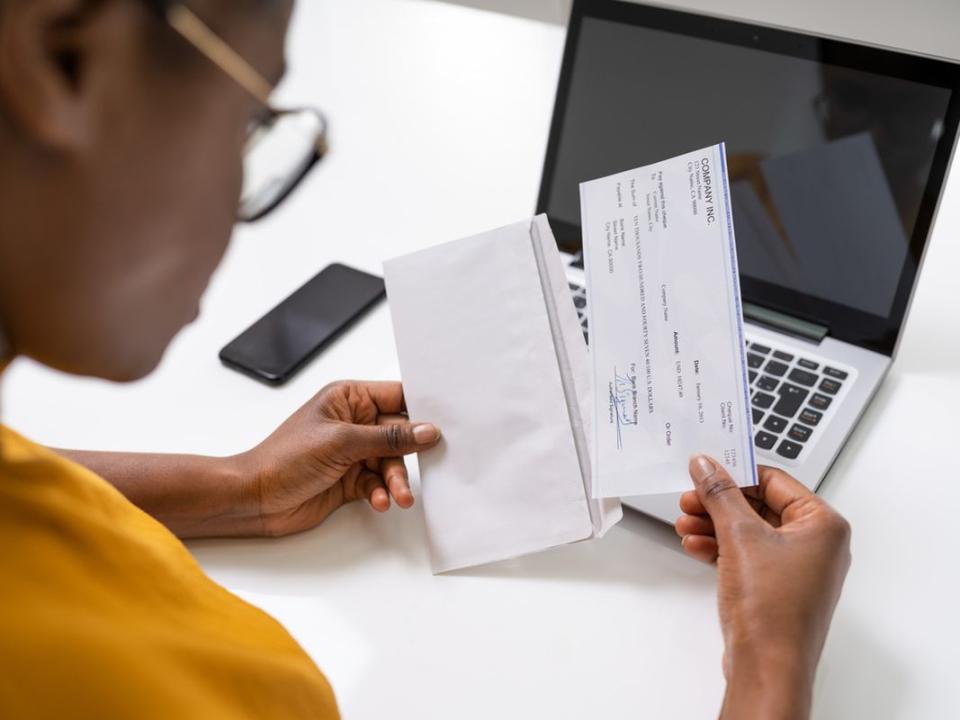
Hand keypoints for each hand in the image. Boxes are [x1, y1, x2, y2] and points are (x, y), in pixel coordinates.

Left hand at [232, 381, 440, 536]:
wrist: (254, 498)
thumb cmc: (284, 458)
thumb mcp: (342, 442)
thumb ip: (388, 437)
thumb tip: (426, 431)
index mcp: (348, 398)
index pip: (397, 397)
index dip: (422, 409)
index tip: (445, 423)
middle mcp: (353, 422)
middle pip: (399, 434)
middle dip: (409, 454)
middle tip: (425, 469)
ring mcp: (351, 452)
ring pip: (390, 462)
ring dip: (396, 480)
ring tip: (398, 496)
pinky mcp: (350, 479)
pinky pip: (378, 483)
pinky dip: (381, 492)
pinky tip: (377, 500)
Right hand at [676, 456, 850, 719]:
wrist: (767, 667)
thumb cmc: (773, 610)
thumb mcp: (740, 536)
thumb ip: (720, 494)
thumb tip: (707, 465)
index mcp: (823, 524)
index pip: (774, 480)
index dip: (735, 473)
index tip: (704, 470)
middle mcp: (816, 544)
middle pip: (759, 505)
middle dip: (718, 503)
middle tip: (689, 499)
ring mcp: (797, 568)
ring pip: (749, 531)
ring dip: (714, 525)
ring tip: (685, 525)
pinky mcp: (777, 587)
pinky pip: (747, 555)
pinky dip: (721, 548)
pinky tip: (696, 546)